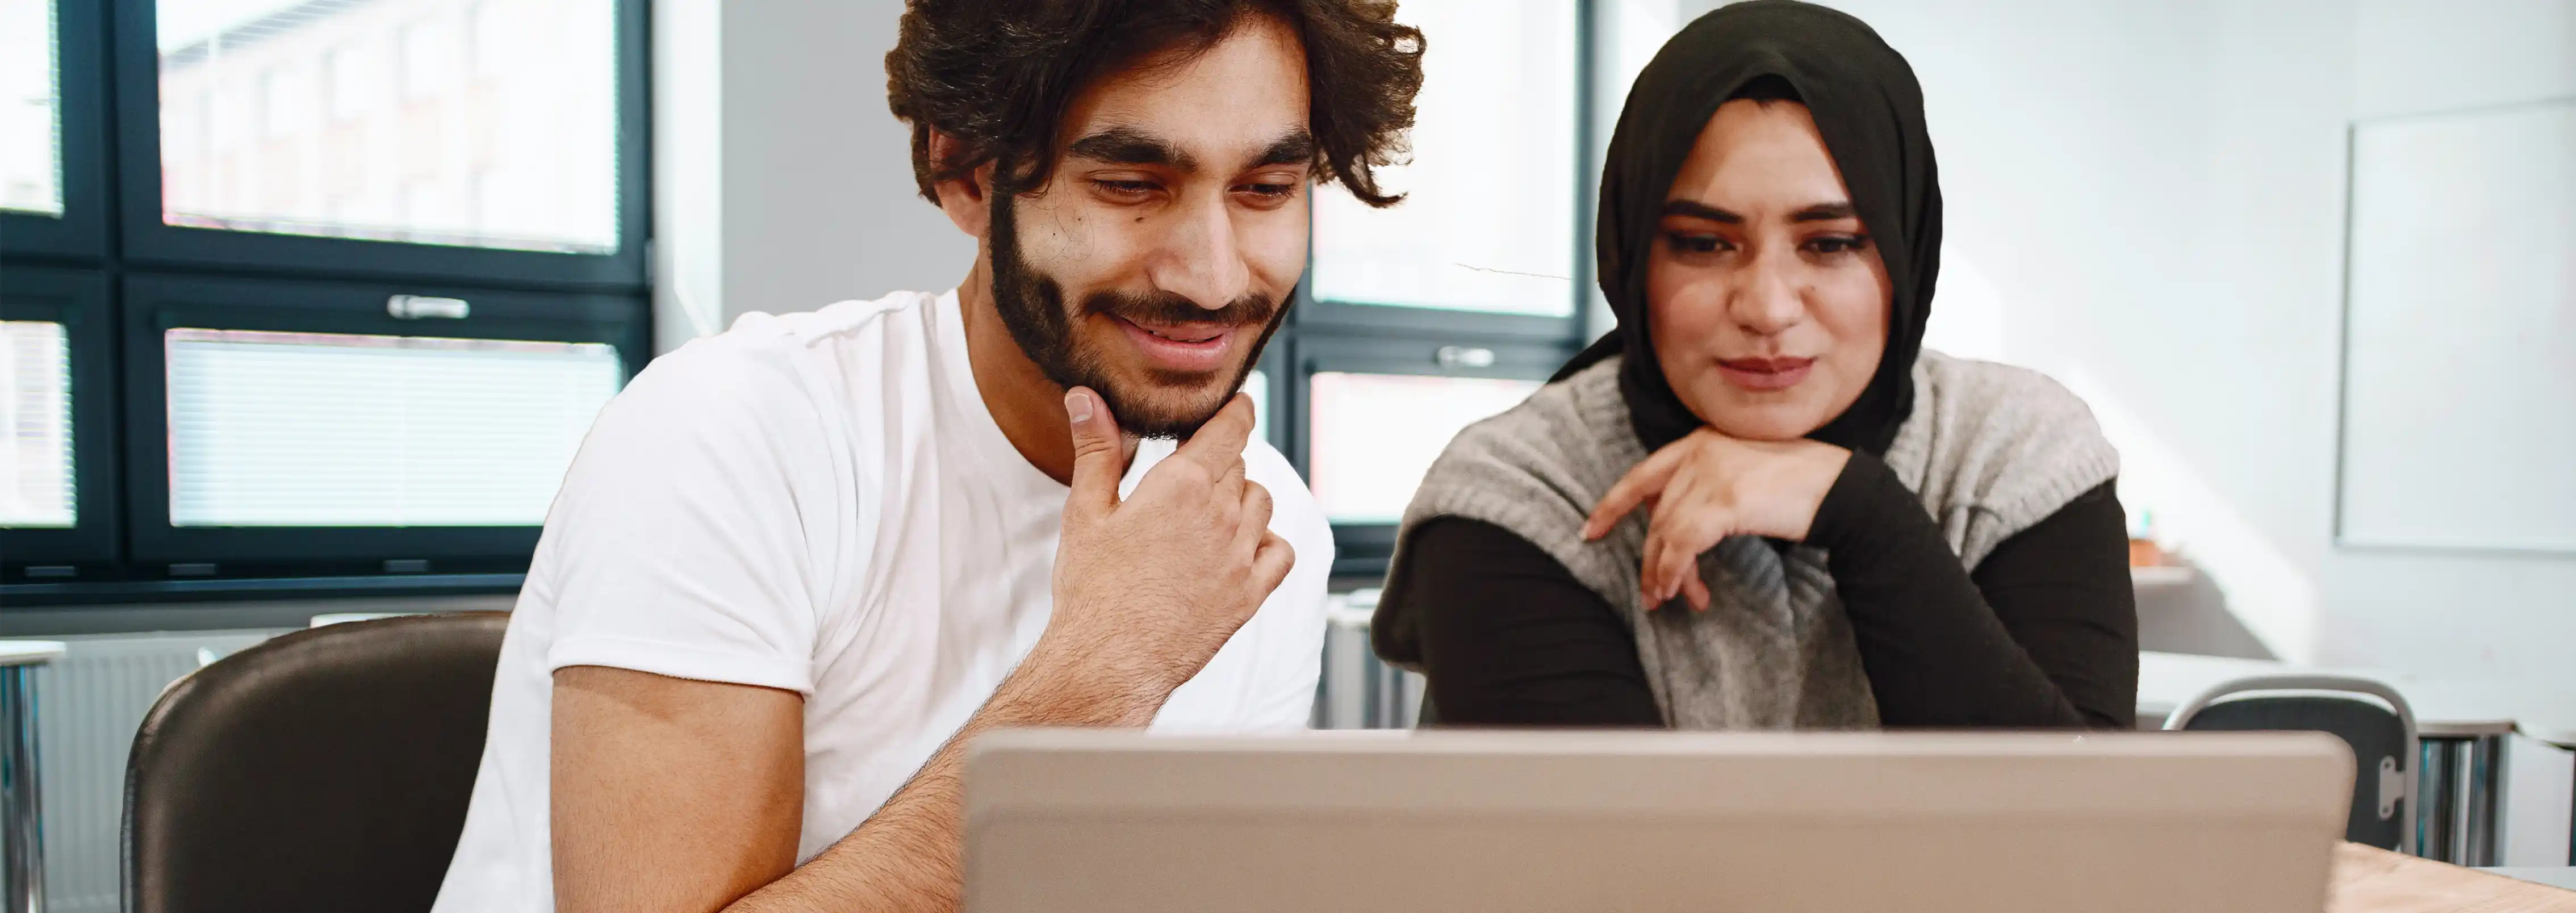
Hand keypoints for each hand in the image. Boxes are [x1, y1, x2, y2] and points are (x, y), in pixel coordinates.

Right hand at [1039, 387, 1296, 698]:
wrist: (1108, 662)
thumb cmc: (1092, 589)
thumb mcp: (1085, 511)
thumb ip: (1096, 449)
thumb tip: (1085, 397)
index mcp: (1183, 484)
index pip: (1232, 427)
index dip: (1236, 410)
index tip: (1235, 406)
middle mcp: (1221, 515)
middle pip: (1239, 465)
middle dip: (1218, 462)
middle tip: (1189, 476)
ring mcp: (1240, 556)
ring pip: (1261, 503)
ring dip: (1241, 498)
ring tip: (1209, 511)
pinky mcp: (1250, 595)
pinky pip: (1281, 552)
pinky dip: (1267, 543)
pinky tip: (1241, 547)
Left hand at [1579, 427, 1849, 611]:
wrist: (1841, 488)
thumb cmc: (1799, 487)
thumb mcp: (1742, 474)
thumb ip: (1705, 489)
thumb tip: (1675, 532)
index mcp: (1701, 441)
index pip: (1642, 475)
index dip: (1613, 505)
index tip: (1591, 530)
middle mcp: (1699, 452)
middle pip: (1655, 514)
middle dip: (1649, 558)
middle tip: (1650, 593)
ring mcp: (1710, 474)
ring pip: (1666, 533)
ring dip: (1664, 573)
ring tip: (1668, 600)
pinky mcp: (1723, 501)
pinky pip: (1682, 545)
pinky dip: (1677, 572)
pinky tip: (1684, 591)